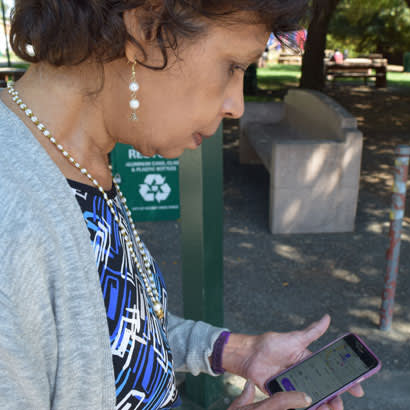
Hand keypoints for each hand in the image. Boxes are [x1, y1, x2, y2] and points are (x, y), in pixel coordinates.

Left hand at [222, 315, 363, 409]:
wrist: (249, 355)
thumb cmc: (271, 344)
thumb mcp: (295, 338)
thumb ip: (312, 332)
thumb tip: (327, 317)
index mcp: (309, 361)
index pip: (331, 373)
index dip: (346, 381)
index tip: (359, 389)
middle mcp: (304, 375)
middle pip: (325, 389)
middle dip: (336, 398)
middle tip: (341, 405)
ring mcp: (295, 386)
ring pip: (314, 398)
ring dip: (323, 405)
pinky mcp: (284, 394)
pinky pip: (297, 404)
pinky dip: (306, 408)